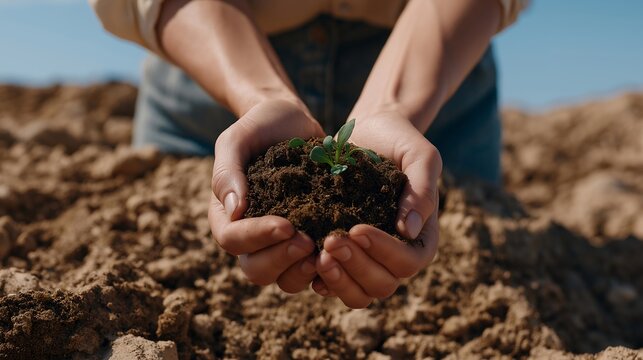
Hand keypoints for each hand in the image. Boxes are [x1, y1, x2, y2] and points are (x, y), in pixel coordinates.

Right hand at [208, 99, 324, 291]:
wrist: (294, 121)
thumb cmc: (261, 127)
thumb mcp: (238, 138)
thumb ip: (228, 170)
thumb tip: (234, 209)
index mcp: (227, 215)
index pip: (232, 239)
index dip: (257, 237)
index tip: (286, 224)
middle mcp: (251, 237)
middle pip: (256, 269)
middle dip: (281, 260)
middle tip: (308, 242)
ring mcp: (280, 243)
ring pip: (284, 278)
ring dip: (303, 271)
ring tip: (324, 251)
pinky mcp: (309, 241)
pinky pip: (313, 269)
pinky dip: (326, 268)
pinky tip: (342, 253)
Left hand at [311, 111, 440, 307]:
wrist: (368, 134)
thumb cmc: (399, 142)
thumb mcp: (419, 157)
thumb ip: (421, 190)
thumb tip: (408, 230)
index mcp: (420, 239)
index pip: (408, 262)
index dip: (383, 251)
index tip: (357, 228)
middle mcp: (395, 257)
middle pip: (381, 285)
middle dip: (355, 266)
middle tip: (329, 241)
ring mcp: (367, 261)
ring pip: (357, 294)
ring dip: (337, 280)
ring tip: (317, 255)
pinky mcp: (341, 257)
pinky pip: (332, 284)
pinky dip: (319, 279)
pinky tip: (304, 260)